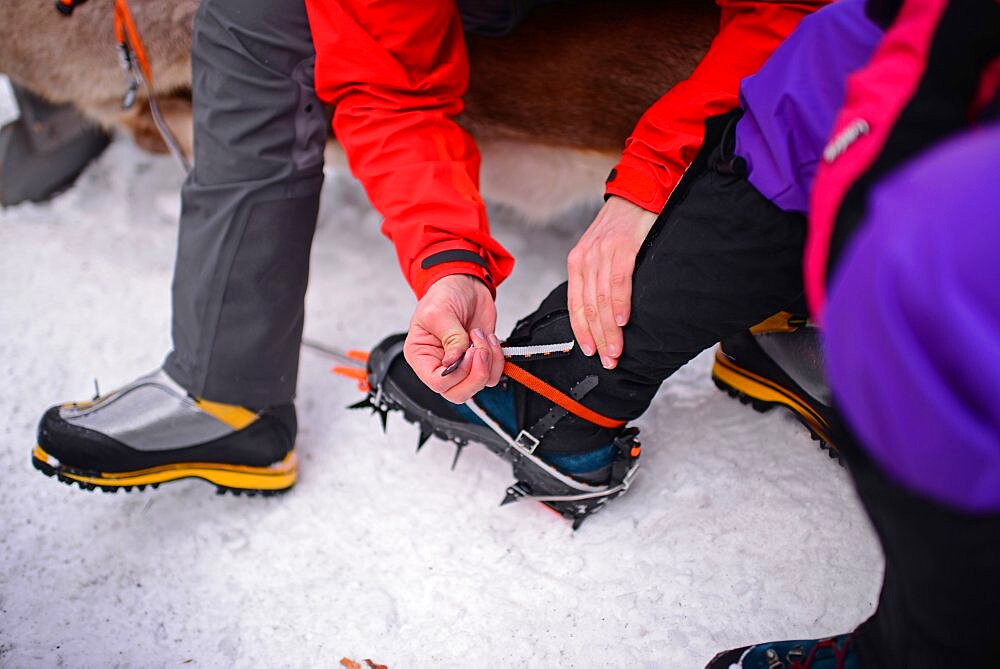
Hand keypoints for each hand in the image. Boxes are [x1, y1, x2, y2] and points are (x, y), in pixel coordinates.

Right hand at [404, 274, 504, 402]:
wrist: (464, 283)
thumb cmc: (443, 295)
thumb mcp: (439, 312)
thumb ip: (450, 338)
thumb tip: (455, 361)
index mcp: (422, 357)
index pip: (437, 382)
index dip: (456, 373)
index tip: (467, 351)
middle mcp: (440, 366)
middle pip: (458, 393)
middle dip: (476, 375)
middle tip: (479, 348)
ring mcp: (462, 365)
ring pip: (479, 385)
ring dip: (489, 361)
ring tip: (481, 335)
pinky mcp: (480, 360)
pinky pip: (494, 374)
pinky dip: (498, 359)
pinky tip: (489, 338)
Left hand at [567, 195, 656, 368]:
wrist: (639, 192)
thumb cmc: (624, 227)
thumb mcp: (602, 251)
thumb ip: (599, 278)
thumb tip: (604, 313)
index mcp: (577, 262)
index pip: (574, 305)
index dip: (581, 332)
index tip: (590, 353)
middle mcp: (585, 258)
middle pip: (587, 307)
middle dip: (597, 338)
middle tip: (607, 361)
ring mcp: (603, 252)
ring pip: (601, 299)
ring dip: (609, 330)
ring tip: (617, 351)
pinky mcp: (623, 246)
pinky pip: (618, 281)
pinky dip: (619, 304)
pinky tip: (622, 322)